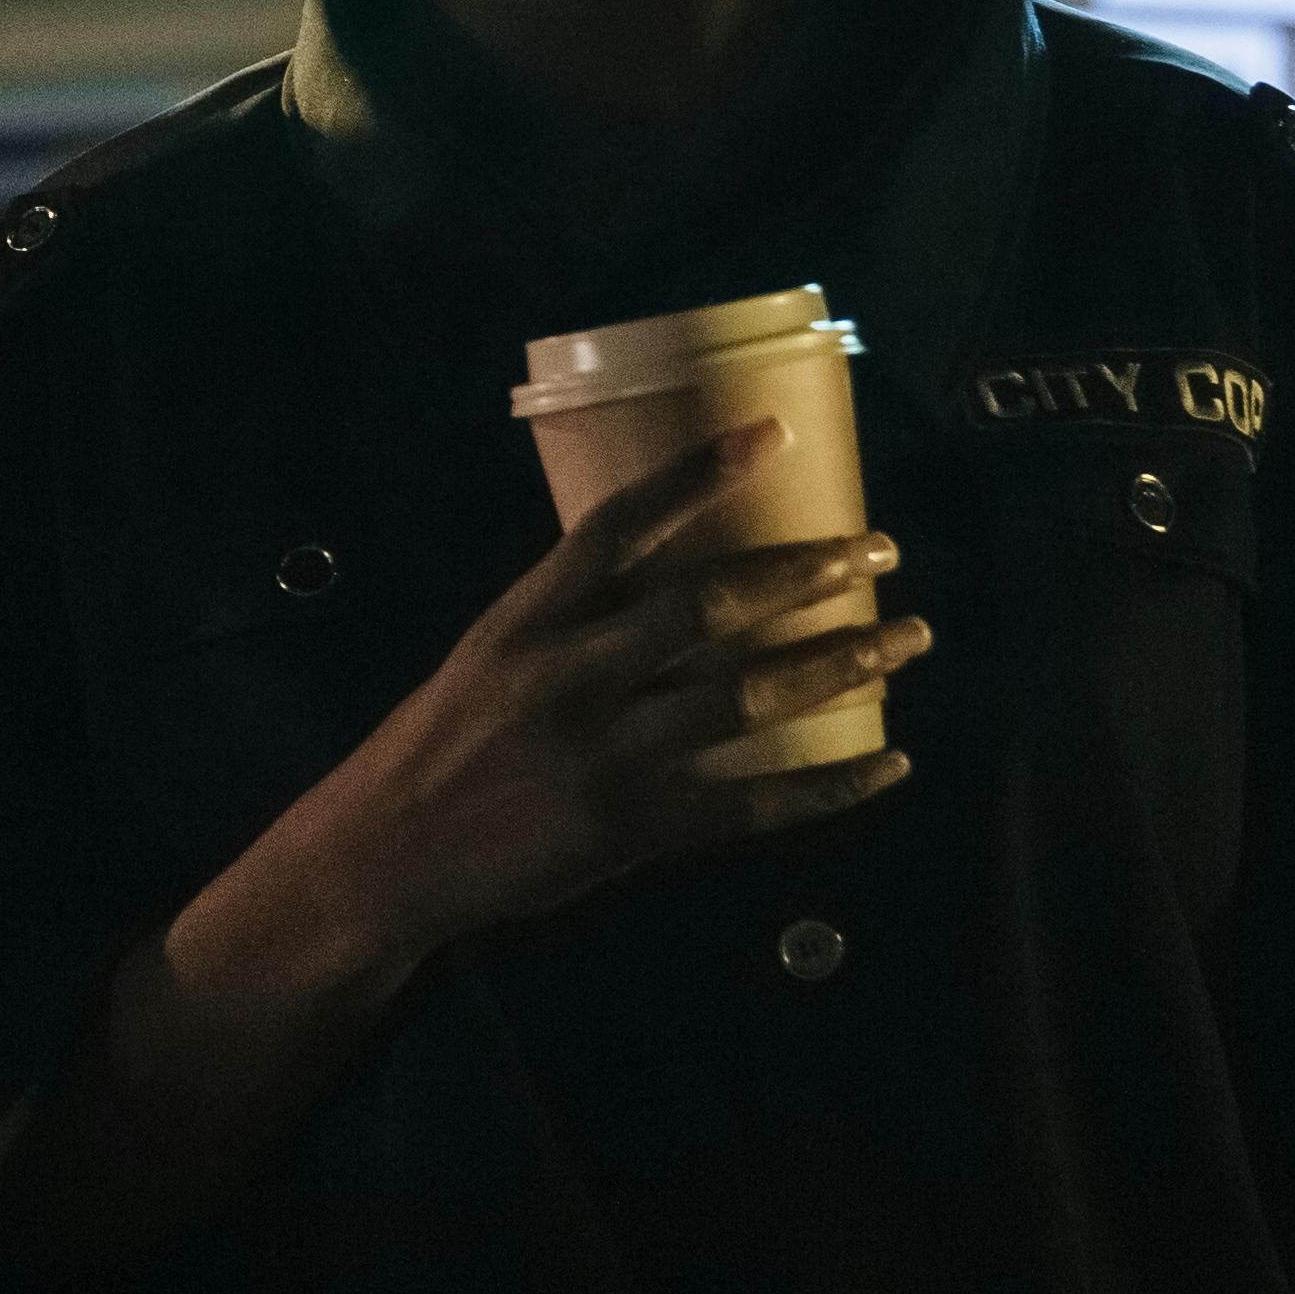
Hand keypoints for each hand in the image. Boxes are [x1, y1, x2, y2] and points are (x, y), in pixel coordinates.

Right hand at [315, 415, 924, 964]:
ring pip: (749, 698)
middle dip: (807, 572)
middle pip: (708, 607)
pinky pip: (755, 804)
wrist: (387, 857)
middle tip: (879, 550)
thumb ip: (571, 624)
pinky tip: (888, 764)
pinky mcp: (633, 830)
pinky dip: (831, 785)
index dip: (697, 474)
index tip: (773, 435)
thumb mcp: (488, 659)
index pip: (618, 526)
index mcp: (525, 623)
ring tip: (908, 639)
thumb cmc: (441, 748)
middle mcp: (568, 678)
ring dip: (842, 664)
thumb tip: (676, 582)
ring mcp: (605, 756)